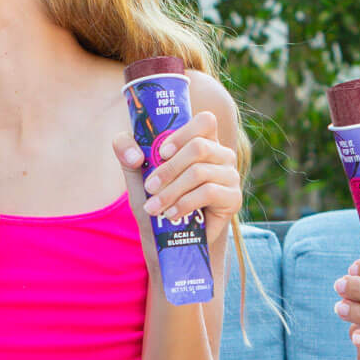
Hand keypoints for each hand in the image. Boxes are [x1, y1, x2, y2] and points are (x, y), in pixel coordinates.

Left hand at [113, 109, 240, 232]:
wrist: (169, 239)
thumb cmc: (156, 199)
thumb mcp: (136, 173)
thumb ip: (126, 151)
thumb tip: (134, 155)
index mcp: (203, 140)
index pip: (205, 121)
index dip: (182, 133)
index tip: (161, 153)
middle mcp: (221, 154)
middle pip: (199, 147)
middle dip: (168, 169)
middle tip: (149, 187)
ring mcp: (230, 175)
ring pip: (199, 172)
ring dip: (171, 191)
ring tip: (154, 207)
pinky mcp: (233, 198)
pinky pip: (209, 192)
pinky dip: (184, 203)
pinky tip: (172, 214)